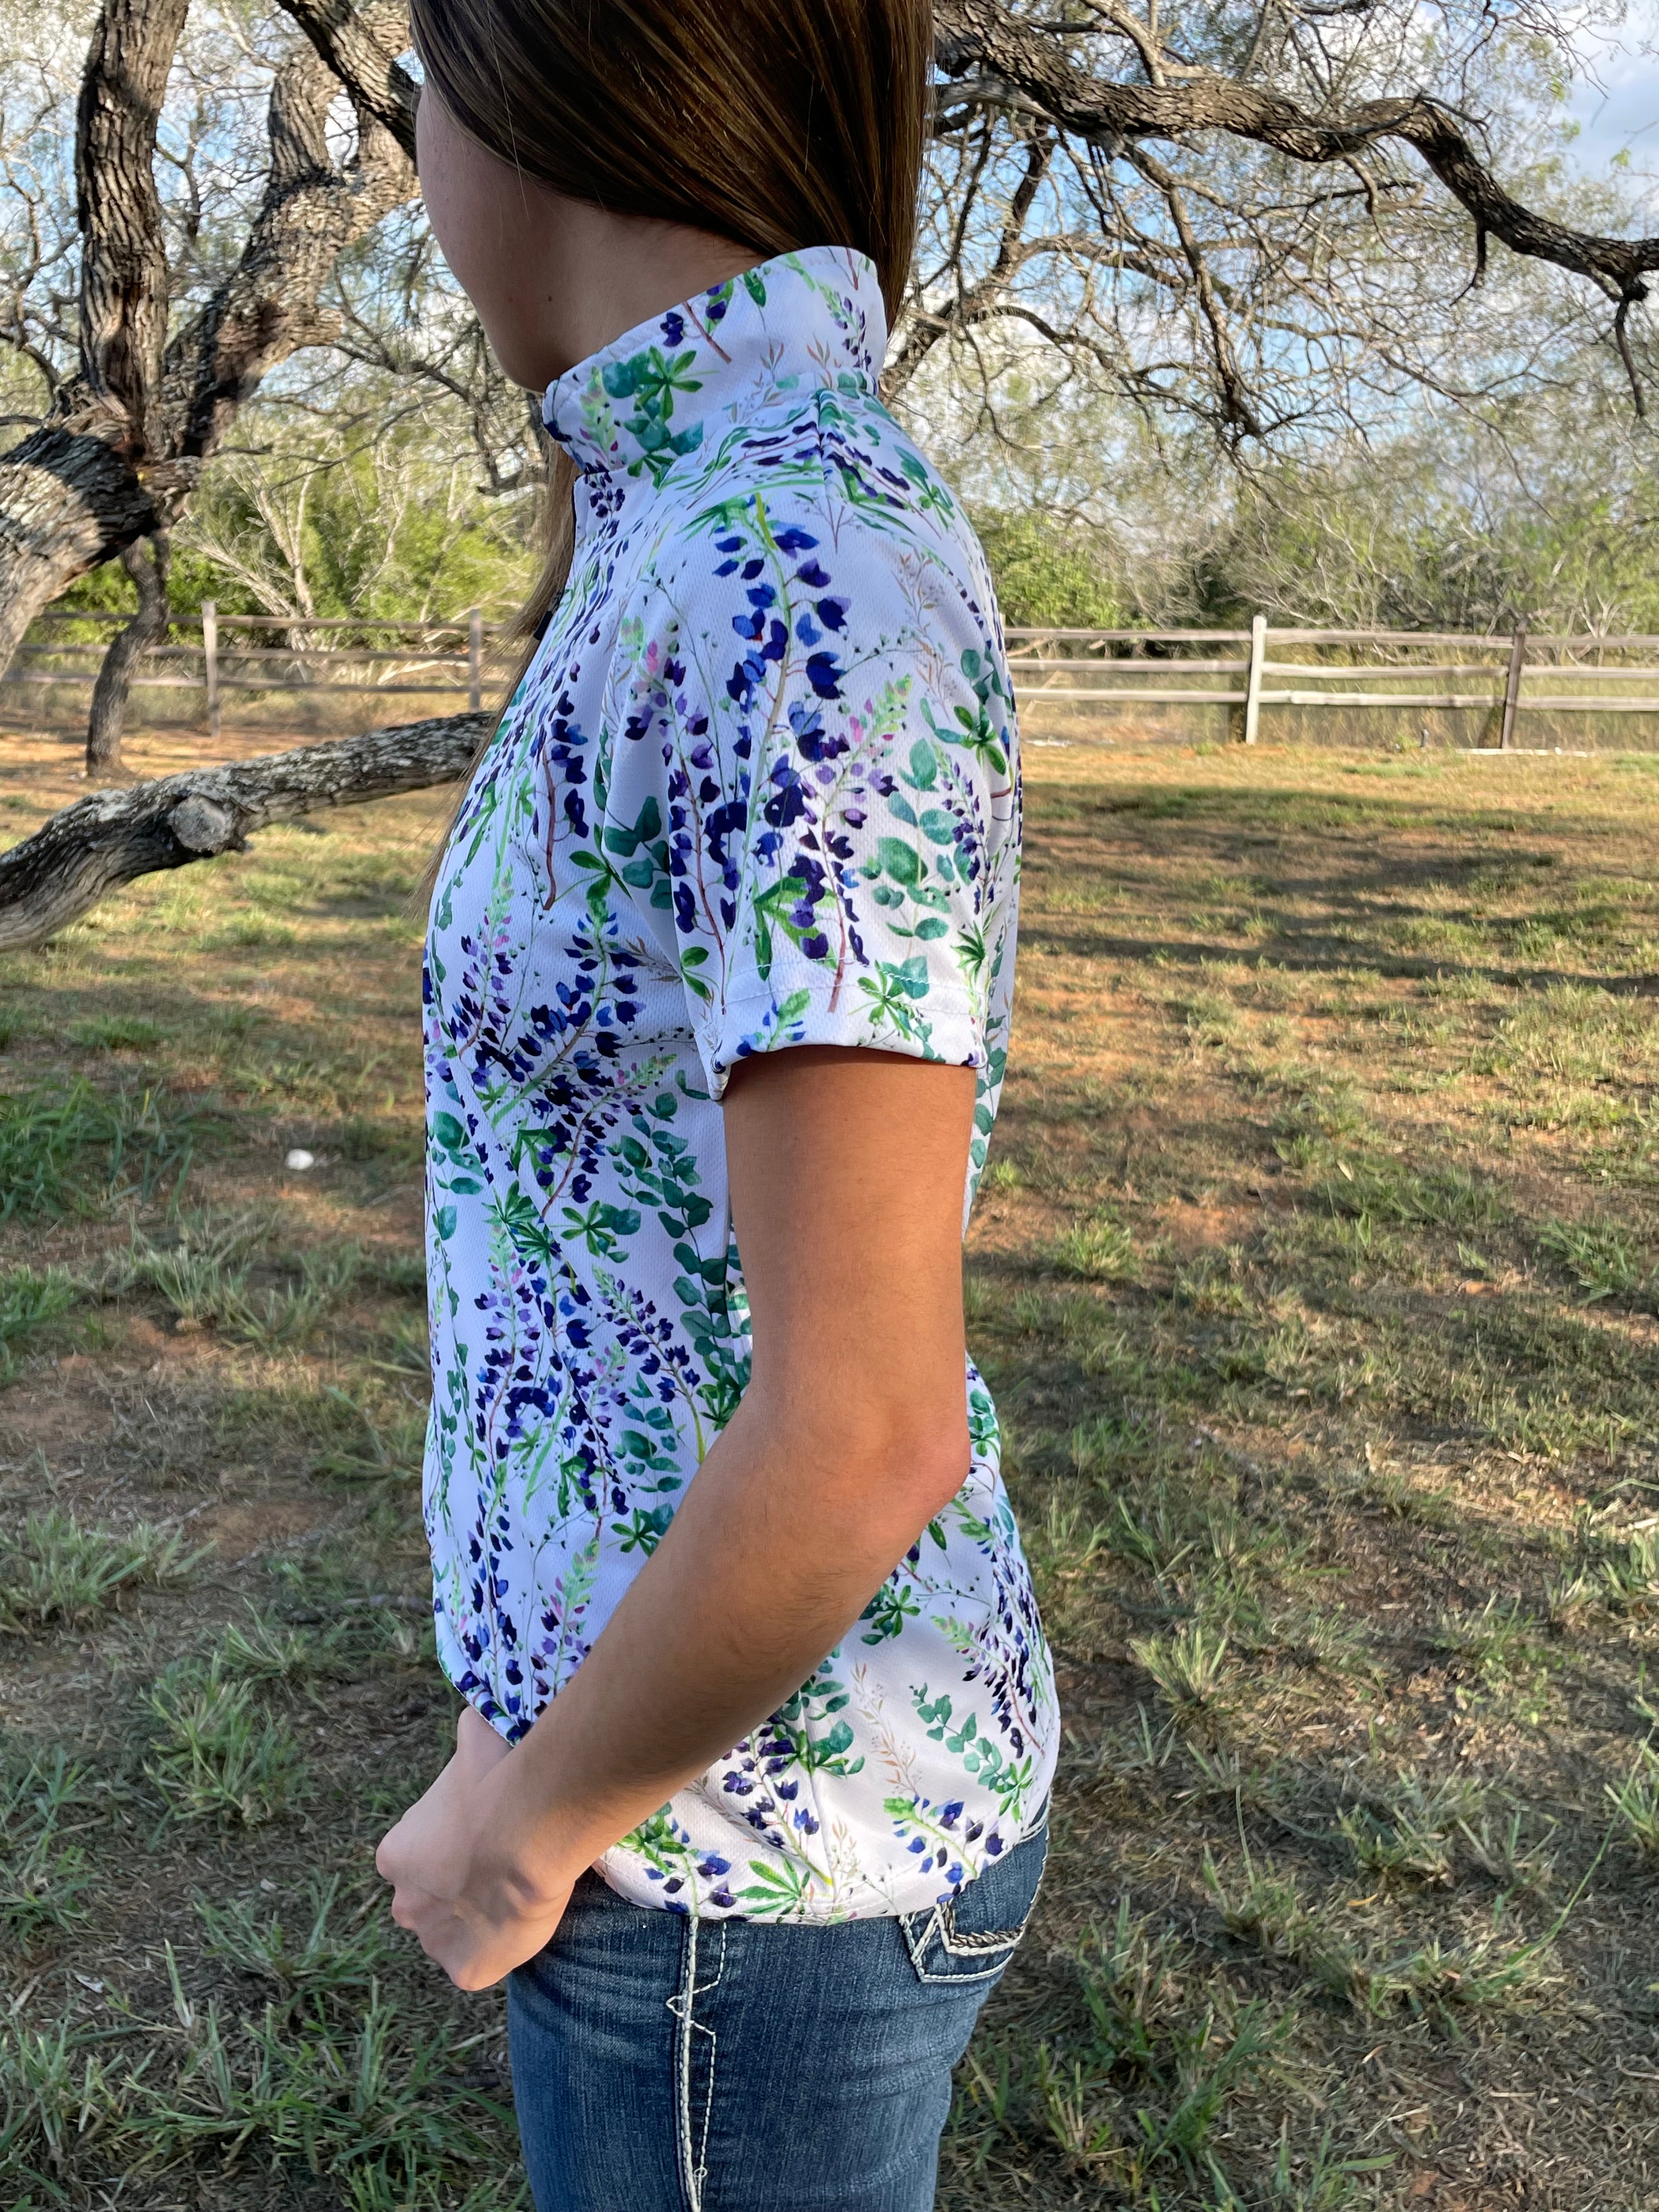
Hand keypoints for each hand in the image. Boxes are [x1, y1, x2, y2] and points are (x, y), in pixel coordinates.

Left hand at [376, 1705, 577, 1989]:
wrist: (526, 1828)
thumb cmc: (498, 1776)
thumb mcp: (475, 1736)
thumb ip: (469, 1741)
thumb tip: (479, 1722)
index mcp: (396, 1855)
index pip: (416, 1858)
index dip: (452, 1846)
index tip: (486, 1833)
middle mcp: (404, 1904)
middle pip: (429, 1901)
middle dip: (457, 1889)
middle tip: (504, 1865)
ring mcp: (434, 1943)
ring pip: (454, 1936)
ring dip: (479, 1921)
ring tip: (519, 1894)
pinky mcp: (467, 1973)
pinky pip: (483, 1965)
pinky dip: (502, 1951)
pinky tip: (526, 1922)